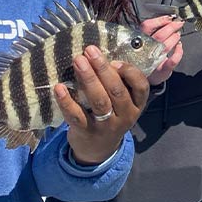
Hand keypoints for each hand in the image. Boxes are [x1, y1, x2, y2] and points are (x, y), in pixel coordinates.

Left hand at [54, 45, 149, 164]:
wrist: (98, 150)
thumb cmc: (111, 115)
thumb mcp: (123, 103)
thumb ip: (120, 83)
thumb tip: (101, 55)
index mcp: (136, 105)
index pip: (141, 87)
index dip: (129, 72)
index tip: (115, 61)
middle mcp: (125, 116)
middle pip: (116, 90)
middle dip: (103, 68)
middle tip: (90, 50)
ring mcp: (106, 126)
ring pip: (99, 101)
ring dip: (88, 79)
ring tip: (78, 61)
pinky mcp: (86, 132)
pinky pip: (76, 116)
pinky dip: (67, 101)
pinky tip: (59, 87)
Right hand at [139, 15, 184, 85]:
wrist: (145, 77)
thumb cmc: (146, 55)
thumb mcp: (145, 41)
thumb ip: (153, 30)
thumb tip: (169, 19)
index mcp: (139, 41)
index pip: (146, 26)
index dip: (159, 21)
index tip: (169, 18)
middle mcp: (145, 51)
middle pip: (159, 35)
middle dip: (171, 27)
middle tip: (179, 23)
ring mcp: (153, 62)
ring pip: (165, 46)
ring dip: (174, 38)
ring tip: (178, 34)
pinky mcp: (162, 71)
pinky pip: (172, 61)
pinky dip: (178, 53)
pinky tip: (180, 47)